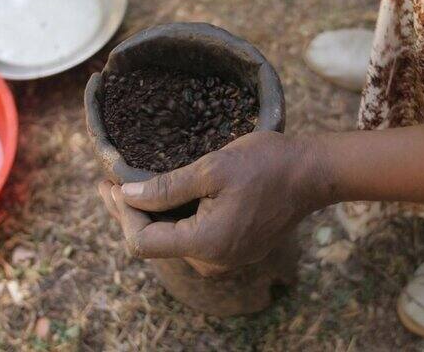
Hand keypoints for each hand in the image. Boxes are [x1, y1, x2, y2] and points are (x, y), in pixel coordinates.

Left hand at [99, 131, 328, 275]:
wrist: (313, 174)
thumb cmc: (267, 164)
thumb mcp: (212, 168)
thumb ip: (167, 187)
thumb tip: (126, 195)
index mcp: (206, 243)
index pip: (143, 241)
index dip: (121, 213)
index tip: (110, 184)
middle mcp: (214, 260)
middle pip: (155, 243)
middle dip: (130, 212)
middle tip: (110, 182)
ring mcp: (226, 256)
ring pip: (173, 239)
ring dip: (153, 213)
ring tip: (133, 184)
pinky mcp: (235, 248)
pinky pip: (194, 236)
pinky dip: (176, 216)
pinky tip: (167, 193)